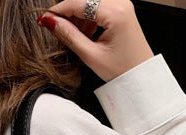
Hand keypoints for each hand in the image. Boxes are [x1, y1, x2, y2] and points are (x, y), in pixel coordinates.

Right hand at [37, 0, 154, 82]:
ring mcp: (122, 4)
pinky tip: (86, 34)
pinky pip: (98, 6)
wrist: (141, 76)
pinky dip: (87, 17)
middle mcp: (120, 2)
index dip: (58, 10)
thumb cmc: (123, 70)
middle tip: (59, 30)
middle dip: (69, 12)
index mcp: (116, 12)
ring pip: (90, 2)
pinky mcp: (121, 9)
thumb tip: (49, 21)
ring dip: (78, 16)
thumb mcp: (91, 56)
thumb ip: (69, 36)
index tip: (44, 19)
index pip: (79, 2)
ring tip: (75, 37)